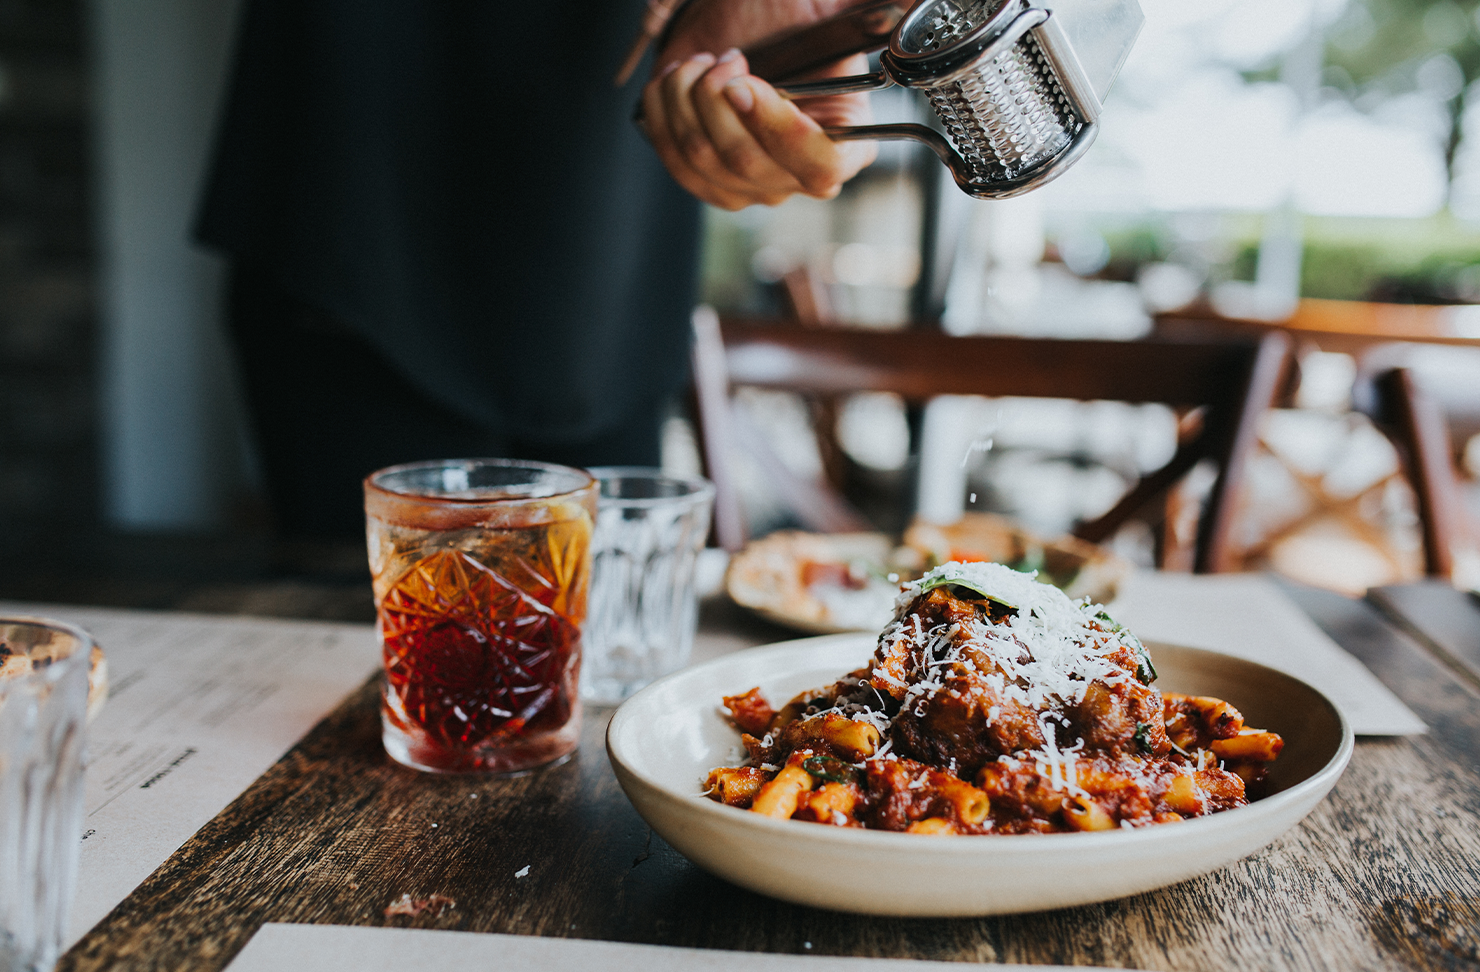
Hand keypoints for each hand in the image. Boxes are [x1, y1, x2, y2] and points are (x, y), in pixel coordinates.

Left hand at [642, 0, 877, 209]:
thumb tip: (917, 0)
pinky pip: (675, 160)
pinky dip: (664, 112)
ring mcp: (750, 184)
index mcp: (845, 141)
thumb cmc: (785, 17)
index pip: (819, 164)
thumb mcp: (830, 7)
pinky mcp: (706, 180)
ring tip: (701, 63)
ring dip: (689, 99)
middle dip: (718, 99)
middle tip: (726, 56)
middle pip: (750, 163)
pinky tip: (679, 82)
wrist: (733, 24)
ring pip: (706, 160)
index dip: (778, 129)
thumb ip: (872, 7)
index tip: (745, 84)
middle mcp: (798, 173)